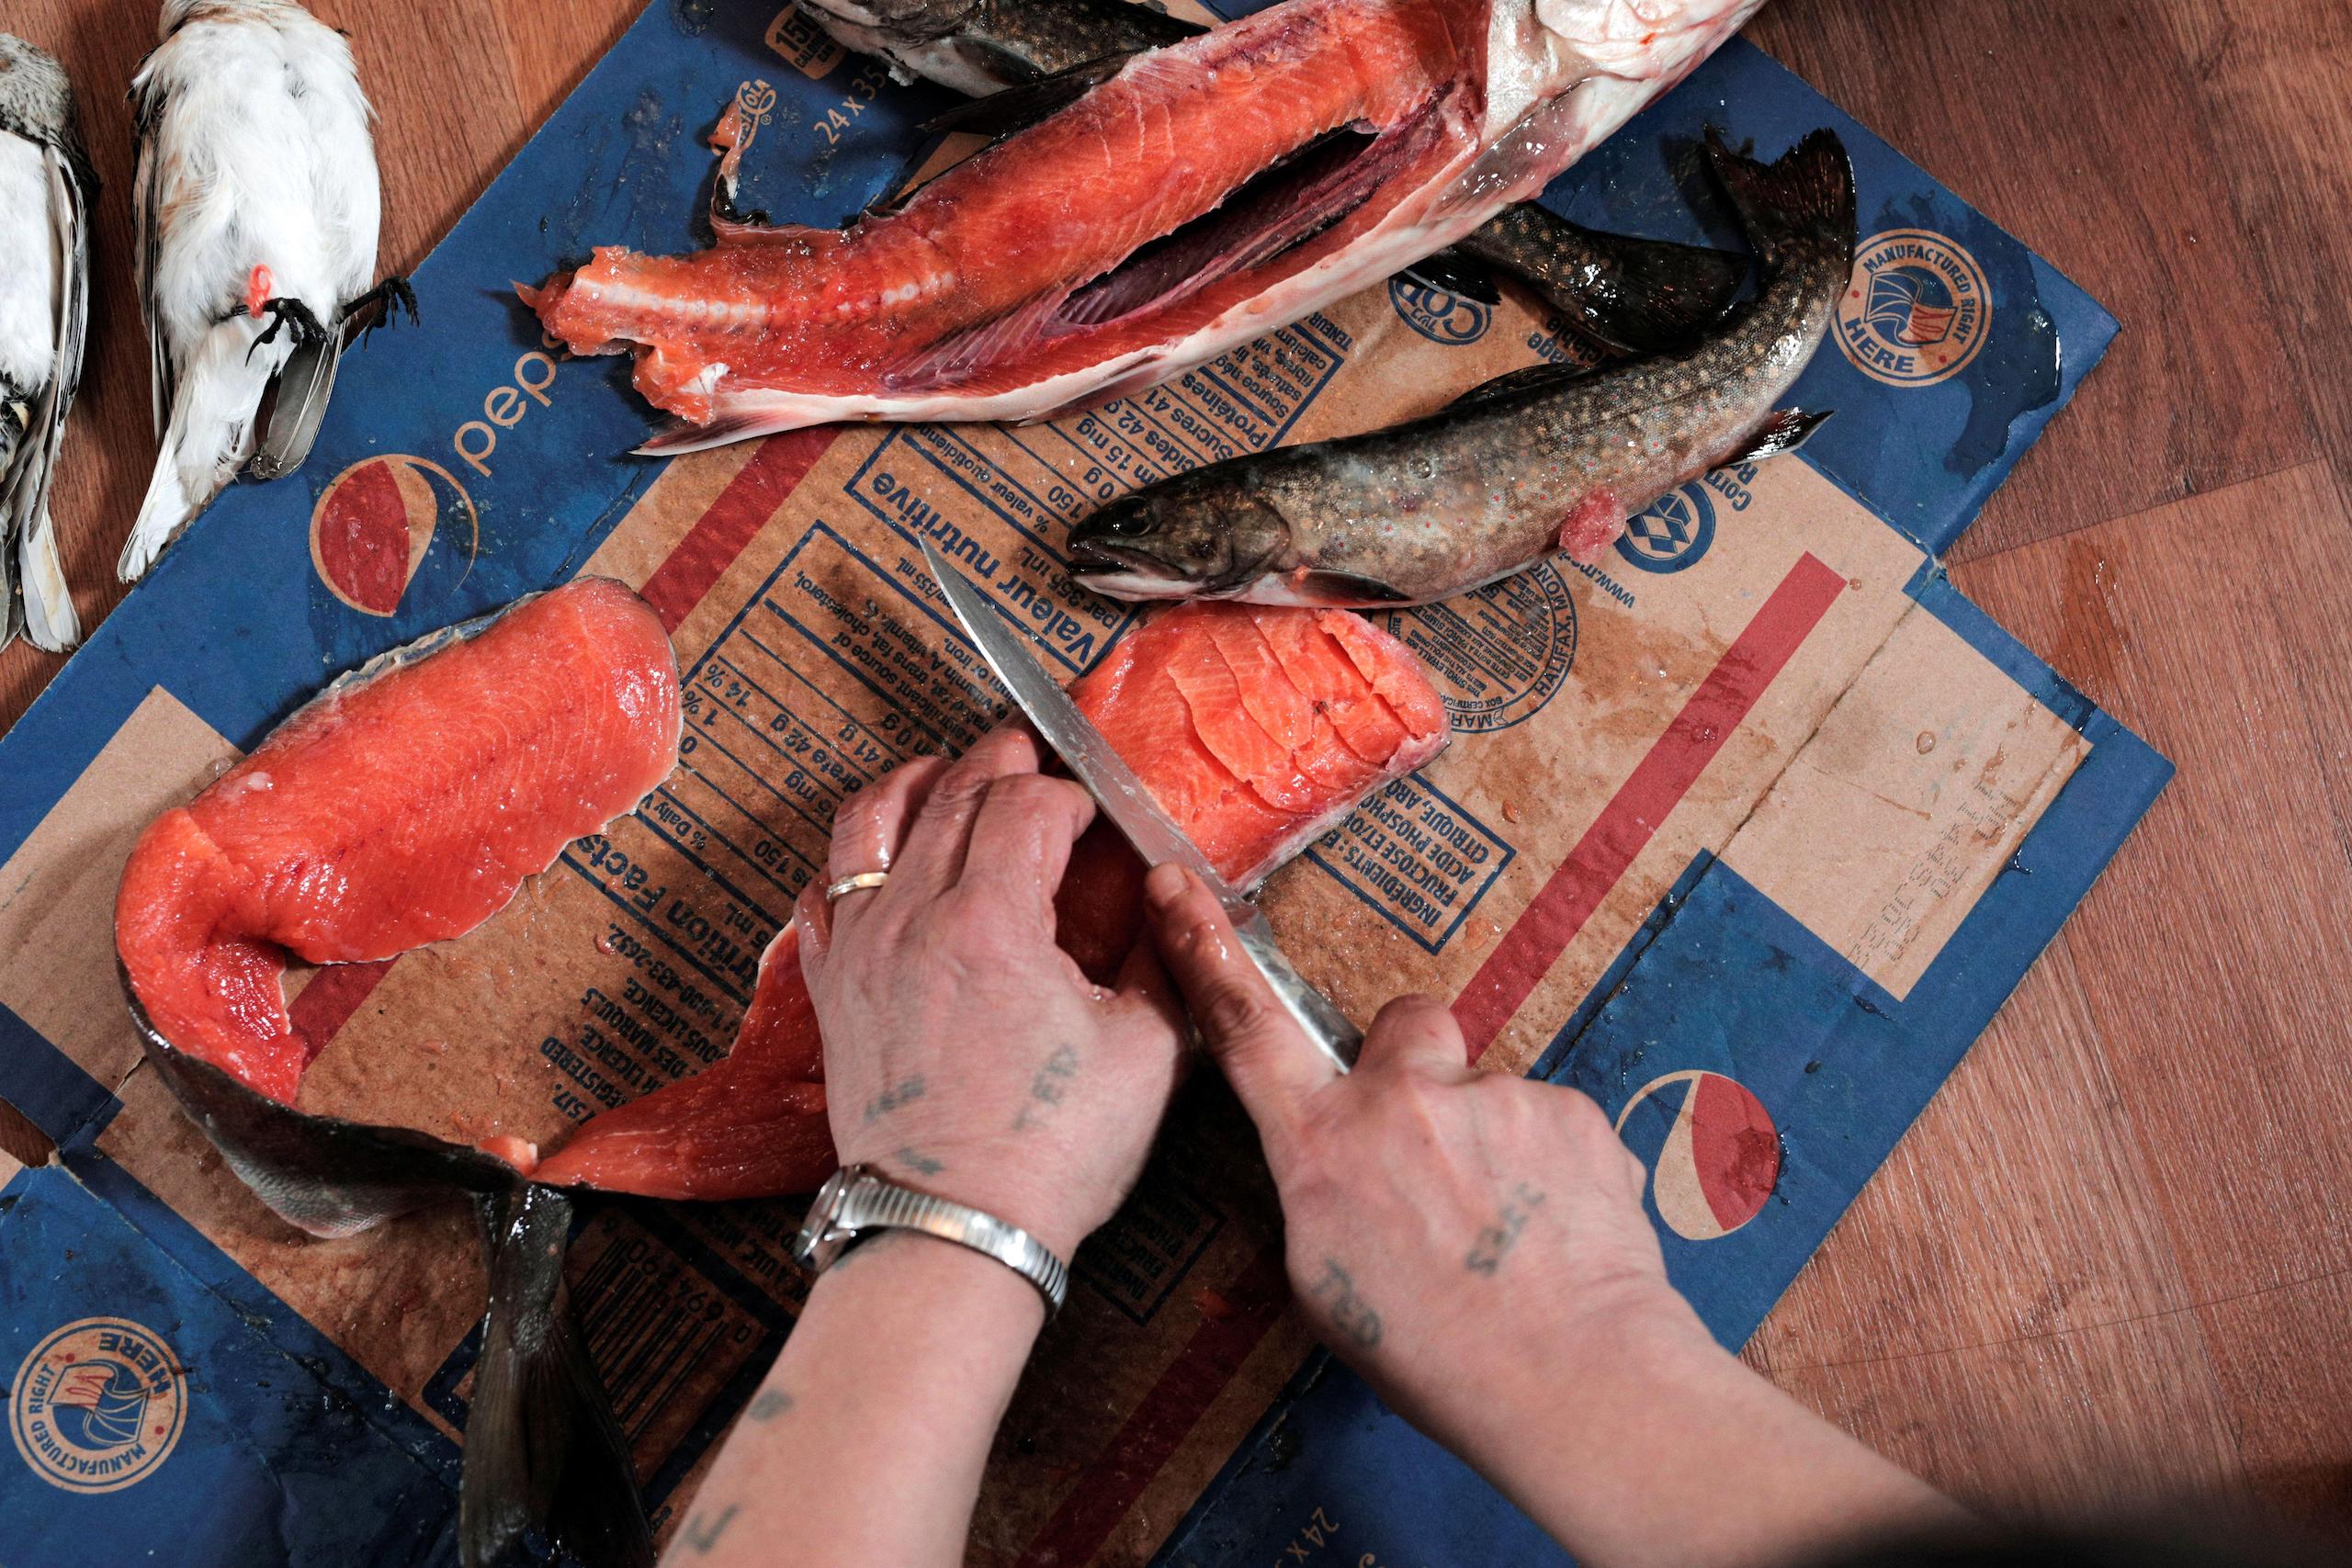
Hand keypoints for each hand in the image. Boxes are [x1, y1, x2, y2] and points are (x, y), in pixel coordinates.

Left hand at [794, 726, 1185, 1260]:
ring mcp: (862, 949)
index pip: (1028, 805)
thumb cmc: (1050, 1154)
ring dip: (913, 784)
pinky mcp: (833, 988)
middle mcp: (914, 918)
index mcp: (994, 921)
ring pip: (869, 823)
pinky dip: (853, 854)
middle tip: (1027, 750)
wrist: (952, 1226)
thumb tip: (1175, 904)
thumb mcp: (1147, 1053)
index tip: (1091, 813)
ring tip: (943, 772)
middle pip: (951, 794)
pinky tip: (879, 854)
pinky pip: (826, 890)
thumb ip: (1165, 961)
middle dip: (998, 761)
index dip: (1069, 794)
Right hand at [1138, 863, 1685, 1430]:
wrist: (1571, 1377)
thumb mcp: (1322, 1281)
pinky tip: (1555, 1235)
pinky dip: (1553, 1170)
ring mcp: (1492, 1098)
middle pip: (1405, 1026)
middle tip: (1439, 1149)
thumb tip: (1338, 1162)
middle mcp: (1402, 1103)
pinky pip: (1552, 1124)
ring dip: (1494, 1142)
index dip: (1205, 953)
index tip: (1177, 889)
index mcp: (1322, 1148)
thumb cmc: (1437, 1355)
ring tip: (1510, 1232)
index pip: (1247, 1029)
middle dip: (1419, 1067)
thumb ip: (1321, 1189)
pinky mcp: (1570, 1112)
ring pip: (1487, 1093)